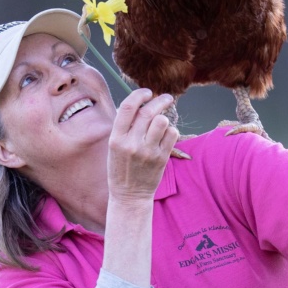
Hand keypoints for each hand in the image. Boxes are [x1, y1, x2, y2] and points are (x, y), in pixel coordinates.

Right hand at [107, 89, 177, 203]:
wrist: (129, 195)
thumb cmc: (121, 168)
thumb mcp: (114, 146)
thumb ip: (125, 126)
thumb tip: (141, 103)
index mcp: (116, 138)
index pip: (128, 107)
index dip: (139, 94)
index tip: (147, 92)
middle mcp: (131, 143)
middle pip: (148, 111)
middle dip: (160, 100)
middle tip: (167, 98)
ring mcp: (147, 151)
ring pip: (162, 121)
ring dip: (164, 118)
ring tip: (162, 123)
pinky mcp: (161, 159)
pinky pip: (172, 134)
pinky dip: (171, 131)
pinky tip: (166, 135)